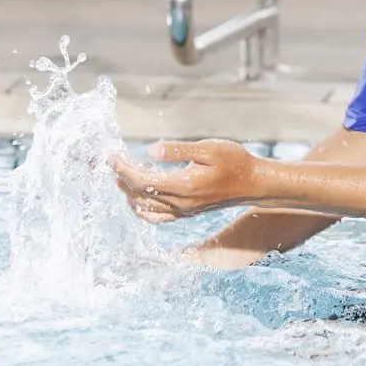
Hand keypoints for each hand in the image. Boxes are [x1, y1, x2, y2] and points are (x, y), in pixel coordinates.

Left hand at [109, 139, 258, 218]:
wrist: (253, 184)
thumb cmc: (235, 162)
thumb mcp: (209, 148)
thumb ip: (178, 150)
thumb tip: (151, 150)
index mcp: (183, 186)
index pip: (142, 181)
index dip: (123, 169)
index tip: (112, 156)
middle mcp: (180, 203)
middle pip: (139, 195)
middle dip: (121, 178)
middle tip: (113, 161)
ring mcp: (183, 211)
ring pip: (144, 209)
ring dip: (128, 194)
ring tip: (121, 176)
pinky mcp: (187, 213)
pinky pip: (156, 217)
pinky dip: (140, 208)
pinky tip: (137, 197)